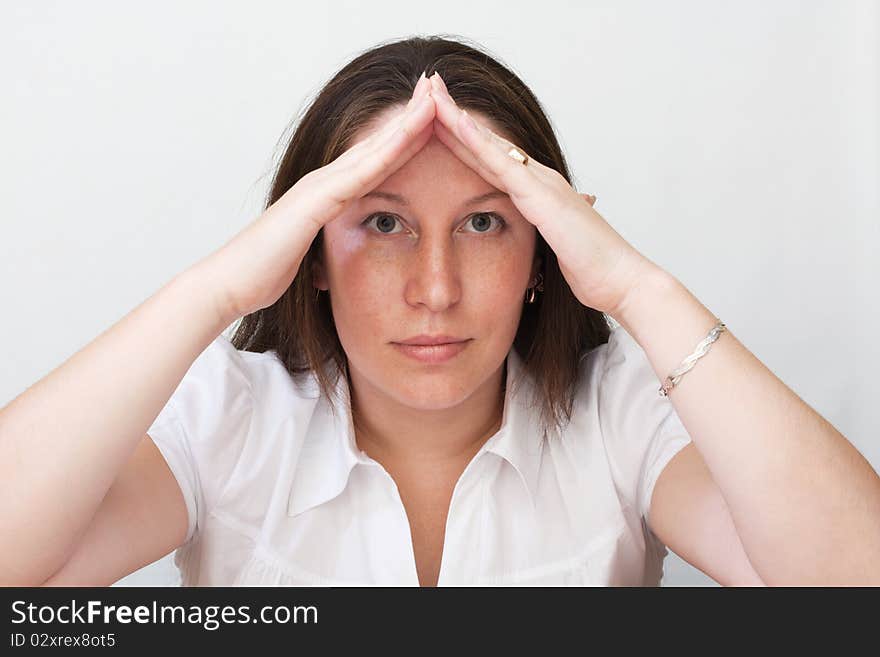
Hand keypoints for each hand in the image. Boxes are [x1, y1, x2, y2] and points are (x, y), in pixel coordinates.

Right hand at [201, 73, 439, 320]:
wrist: (229, 283)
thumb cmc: (263, 273)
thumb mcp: (307, 260)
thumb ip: (322, 251)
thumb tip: (329, 267)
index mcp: (324, 195)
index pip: (372, 160)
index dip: (401, 137)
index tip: (429, 116)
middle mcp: (322, 182)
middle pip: (376, 143)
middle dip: (407, 113)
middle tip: (436, 83)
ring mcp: (318, 187)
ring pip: (373, 148)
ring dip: (405, 120)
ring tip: (434, 92)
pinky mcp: (315, 201)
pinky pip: (361, 172)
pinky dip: (389, 149)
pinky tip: (413, 133)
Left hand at [426, 72, 657, 317]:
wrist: (620, 279)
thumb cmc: (592, 269)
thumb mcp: (556, 249)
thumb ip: (542, 236)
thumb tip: (537, 236)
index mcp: (539, 191)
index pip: (493, 159)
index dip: (465, 138)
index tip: (438, 118)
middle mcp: (540, 179)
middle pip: (487, 142)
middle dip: (455, 115)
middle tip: (428, 85)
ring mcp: (541, 183)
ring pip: (489, 143)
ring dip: (457, 116)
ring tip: (431, 90)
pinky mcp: (540, 196)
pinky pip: (499, 163)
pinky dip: (474, 140)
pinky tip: (453, 123)